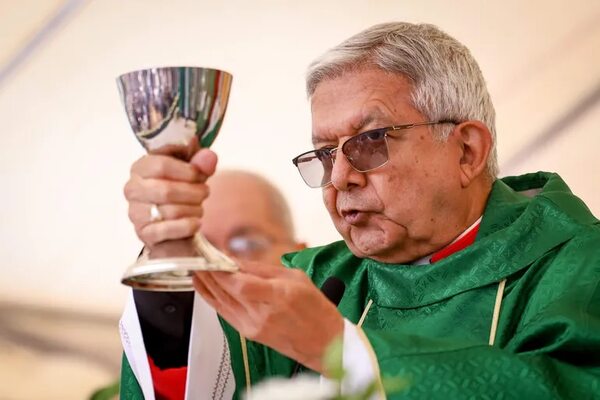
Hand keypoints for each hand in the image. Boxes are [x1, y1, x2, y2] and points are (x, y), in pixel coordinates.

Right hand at [124, 149, 216, 246]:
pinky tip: (195, 223)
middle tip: (204, 192)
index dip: (188, 171)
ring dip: (194, 209)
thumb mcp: (192, 173)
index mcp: (140, 168)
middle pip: (167, 190)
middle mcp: (133, 189)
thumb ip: (200, 163)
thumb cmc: (181, 192)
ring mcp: (136, 213)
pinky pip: (171, 229)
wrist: (176, 226)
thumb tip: (208, 157)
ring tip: (198, 208)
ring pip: (172, 211)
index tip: (201, 175)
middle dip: (194, 192)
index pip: (161, 165)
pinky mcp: (145, 233)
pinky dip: (189, 226)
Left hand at [193, 262, 343, 373]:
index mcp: (278, 296)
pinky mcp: (250, 335)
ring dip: (206, 286)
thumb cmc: (316, 308)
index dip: (221, 270)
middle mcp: (262, 314)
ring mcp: (254, 327)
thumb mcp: (296, 277)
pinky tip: (206, 288)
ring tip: (196, 269)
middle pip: (226, 293)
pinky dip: (213, 300)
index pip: (240, 284)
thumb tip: (237, 261)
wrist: (326, 343)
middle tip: (198, 257)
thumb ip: (264, 270)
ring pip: (221, 304)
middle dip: (209, 274)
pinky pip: (225, 314)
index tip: (211, 255)